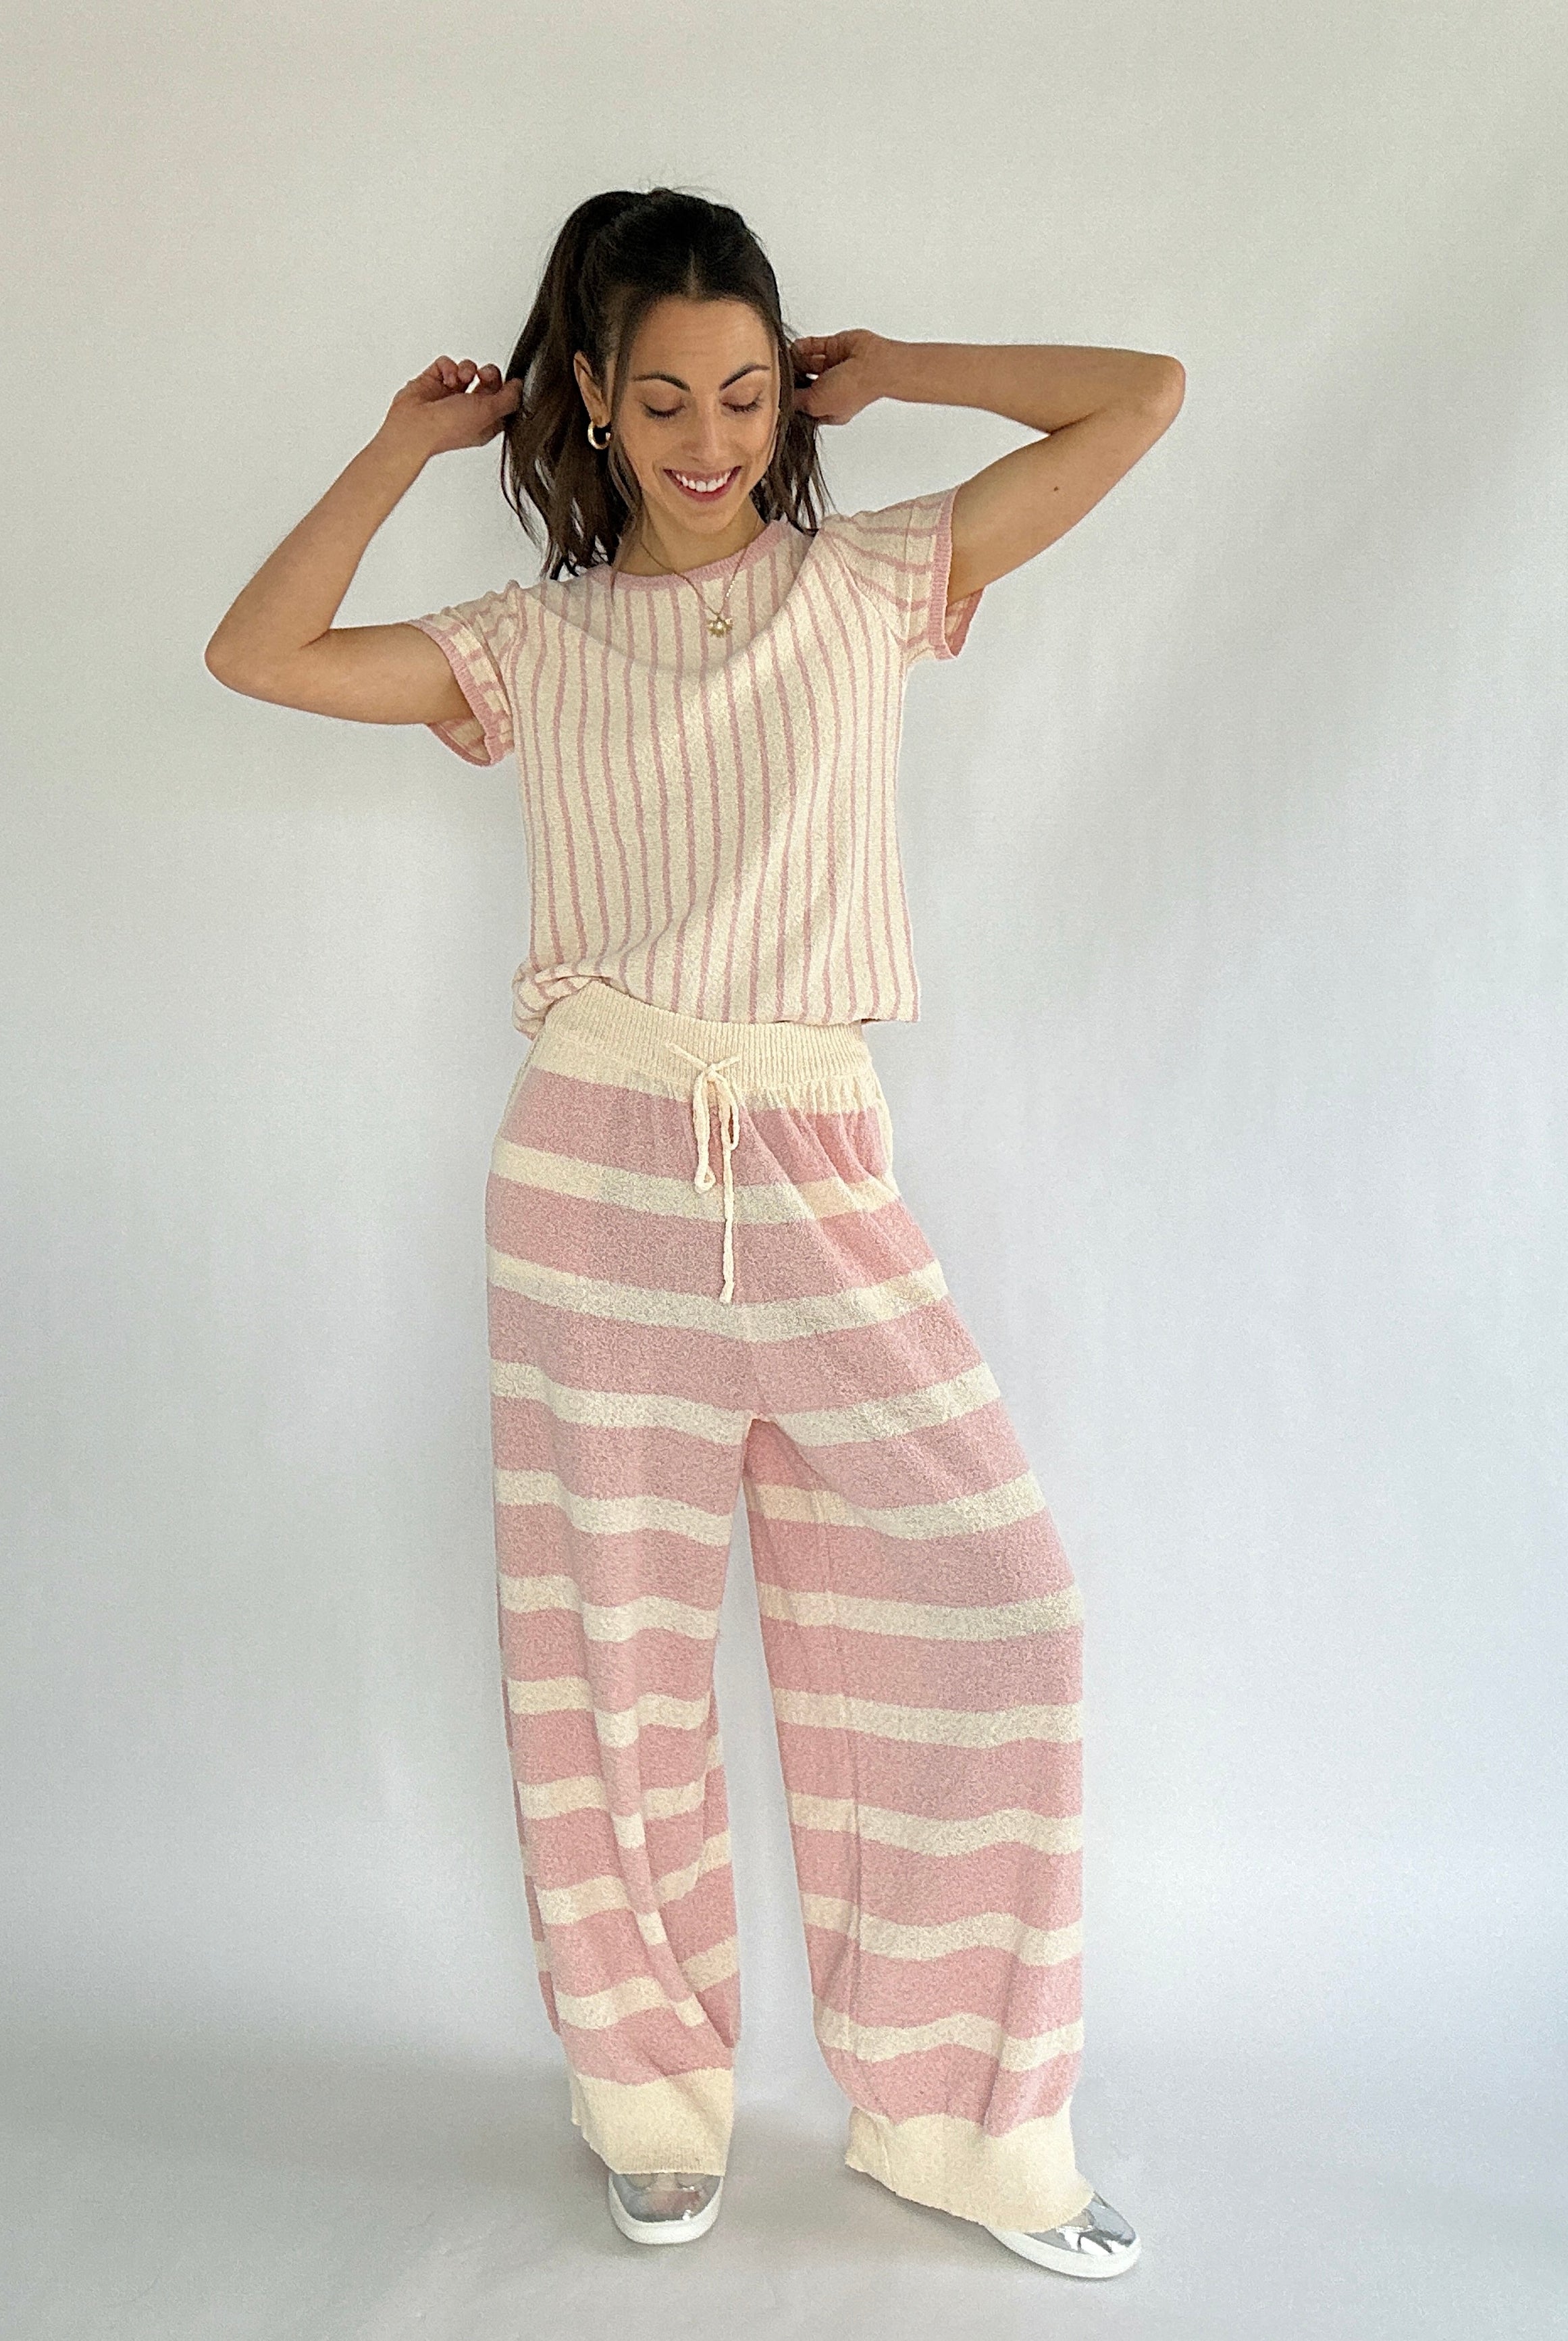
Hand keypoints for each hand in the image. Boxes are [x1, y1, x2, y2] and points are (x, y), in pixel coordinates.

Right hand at [378, 356, 522, 460]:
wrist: (415, 426)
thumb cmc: (448, 427)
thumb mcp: (489, 413)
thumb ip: (509, 398)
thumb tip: (519, 386)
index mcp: (484, 422)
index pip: (503, 401)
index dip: (507, 390)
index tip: (510, 382)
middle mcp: (468, 409)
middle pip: (488, 382)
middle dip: (490, 374)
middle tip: (486, 375)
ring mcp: (450, 395)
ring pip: (468, 370)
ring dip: (468, 369)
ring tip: (461, 378)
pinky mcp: (434, 382)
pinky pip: (446, 364)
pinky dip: (448, 367)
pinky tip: (447, 379)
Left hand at [788, 329, 895, 425]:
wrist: (872, 364)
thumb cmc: (853, 389)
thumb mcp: (814, 405)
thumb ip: (794, 401)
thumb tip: (779, 396)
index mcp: (827, 409)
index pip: (802, 405)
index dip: (790, 400)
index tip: (776, 393)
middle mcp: (829, 389)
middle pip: (802, 382)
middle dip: (792, 378)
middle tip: (779, 373)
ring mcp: (831, 368)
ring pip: (806, 362)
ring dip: (795, 360)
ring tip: (787, 358)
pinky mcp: (833, 348)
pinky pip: (813, 345)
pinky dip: (803, 346)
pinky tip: (796, 348)